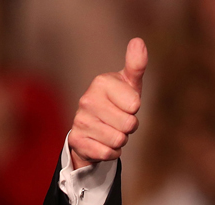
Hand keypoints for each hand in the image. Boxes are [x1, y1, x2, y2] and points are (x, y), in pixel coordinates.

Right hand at [69, 38, 146, 169]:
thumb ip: (136, 65)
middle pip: (129, 125)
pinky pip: (107, 153)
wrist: (93, 128)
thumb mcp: (129, 84)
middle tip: (119, 120)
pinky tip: (103, 143)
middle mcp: (87, 100)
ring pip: (118, 141)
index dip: (135, 110)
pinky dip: (111, 152)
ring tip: (111, 130)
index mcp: (101, 82)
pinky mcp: (76, 141)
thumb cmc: (118, 102)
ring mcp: (80, 121)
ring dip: (121, 140)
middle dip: (129, 127)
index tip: (126, 105)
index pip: (135, 105)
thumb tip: (138, 41)